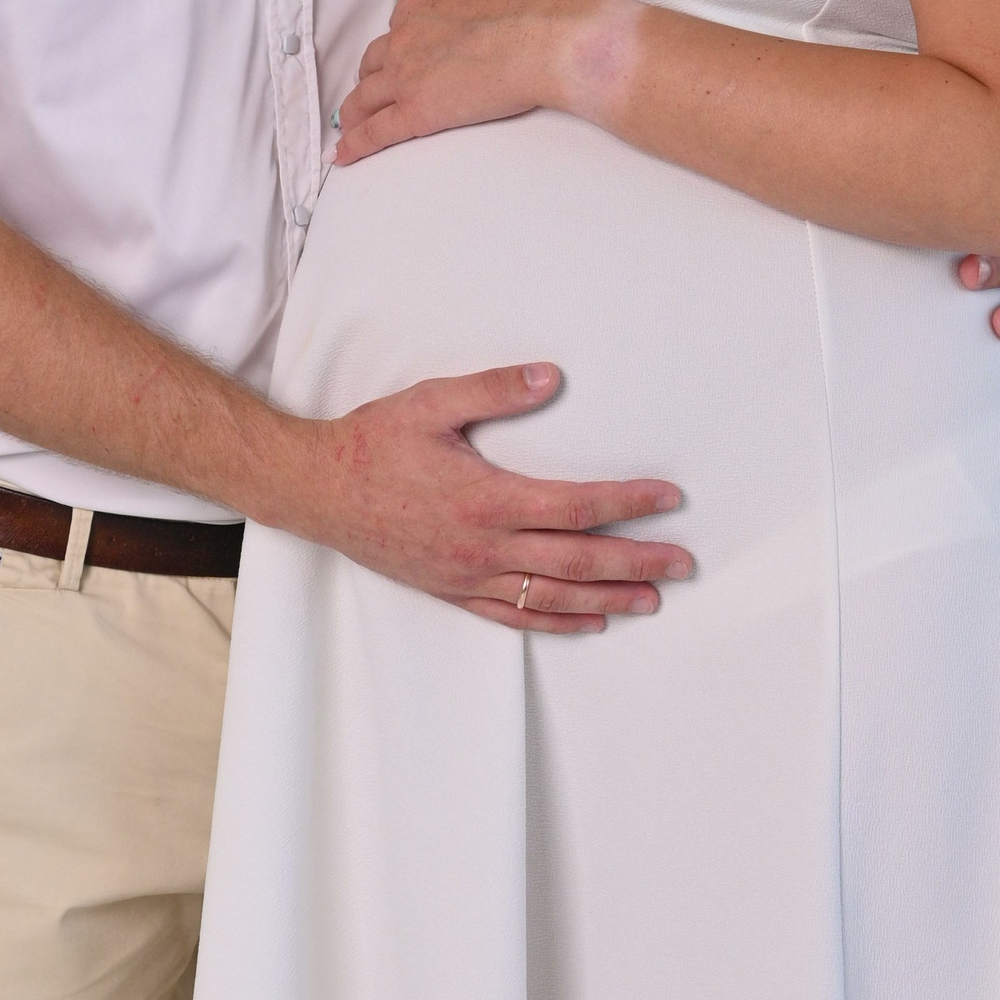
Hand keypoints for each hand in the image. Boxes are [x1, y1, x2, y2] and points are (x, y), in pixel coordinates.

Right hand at [288, 361, 691, 633]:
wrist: (316, 490)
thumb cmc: (372, 443)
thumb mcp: (431, 403)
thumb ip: (494, 390)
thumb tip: (550, 377)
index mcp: (487, 499)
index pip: (576, 506)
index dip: (629, 503)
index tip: (668, 498)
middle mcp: (484, 546)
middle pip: (577, 561)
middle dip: (637, 561)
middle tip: (683, 563)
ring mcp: (469, 575)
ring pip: (552, 595)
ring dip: (607, 598)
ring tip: (651, 598)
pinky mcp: (452, 590)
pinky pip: (514, 615)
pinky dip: (556, 621)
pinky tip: (588, 622)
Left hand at [334, 0, 603, 163]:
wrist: (547, 36)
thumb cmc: (532, 1)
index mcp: (423, 4)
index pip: (397, 27)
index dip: (396, 45)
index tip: (399, 57)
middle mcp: (406, 38)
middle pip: (374, 63)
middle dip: (369, 78)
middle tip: (370, 93)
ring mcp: (407, 76)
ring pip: (364, 98)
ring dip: (353, 113)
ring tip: (349, 127)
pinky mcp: (417, 112)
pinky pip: (375, 132)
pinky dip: (355, 145)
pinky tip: (344, 156)